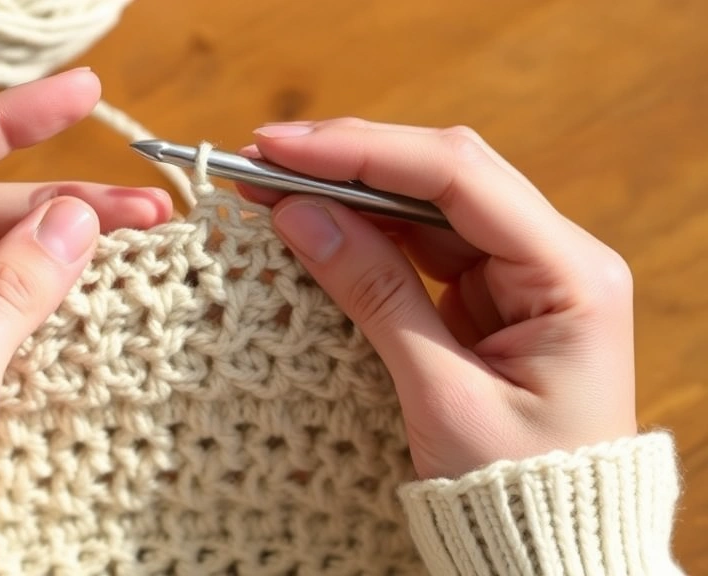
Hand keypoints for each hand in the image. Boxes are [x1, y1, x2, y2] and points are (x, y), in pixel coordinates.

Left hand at [0, 69, 172, 489]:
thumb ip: (10, 295)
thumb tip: (76, 218)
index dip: (3, 123)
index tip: (78, 97)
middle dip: (59, 203)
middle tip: (144, 206)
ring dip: (64, 242)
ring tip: (142, 231)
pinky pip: (1, 298)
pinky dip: (50, 287)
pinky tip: (99, 274)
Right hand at [239, 119, 636, 479]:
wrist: (546, 546)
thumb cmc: (512, 487)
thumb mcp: (440, 393)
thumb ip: (374, 293)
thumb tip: (298, 215)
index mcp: (570, 274)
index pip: (459, 176)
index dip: (363, 151)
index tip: (280, 148)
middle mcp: (554, 256)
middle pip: (444, 174)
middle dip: (350, 160)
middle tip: (262, 156)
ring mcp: (521, 273)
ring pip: (427, 203)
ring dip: (350, 189)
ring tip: (273, 182)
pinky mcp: (489, 295)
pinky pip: (420, 244)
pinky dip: (364, 232)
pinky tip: (315, 220)